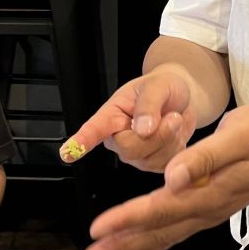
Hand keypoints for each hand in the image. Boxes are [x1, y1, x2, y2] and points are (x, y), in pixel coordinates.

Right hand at [60, 68, 197, 172]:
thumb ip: (148, 104)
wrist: (181, 98)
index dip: (81, 142)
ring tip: (173, 119)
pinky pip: (165, 163)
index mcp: (112, 114)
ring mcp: (134, 154)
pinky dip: (176, 147)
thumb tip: (142, 130)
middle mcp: (118, 137)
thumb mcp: (157, 85)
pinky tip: (175, 133)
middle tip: (171, 115)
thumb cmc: (163, 87)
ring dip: (170, 138)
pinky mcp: (151, 164)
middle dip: (157, 134)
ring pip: (149, 158)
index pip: (93, 129)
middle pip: (129, 149)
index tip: (67, 153)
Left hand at [81, 103, 248, 249]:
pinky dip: (156, 246)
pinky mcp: (210, 206)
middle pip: (156, 230)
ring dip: (131, 248)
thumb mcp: (237, 136)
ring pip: (163, 235)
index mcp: (208, 190)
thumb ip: (204, 158)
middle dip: (120, 244)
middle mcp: (206, 208)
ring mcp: (208, 211)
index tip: (99, 228)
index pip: (160, 208)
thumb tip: (173, 177)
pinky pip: (177, 232)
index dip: (128, 219)